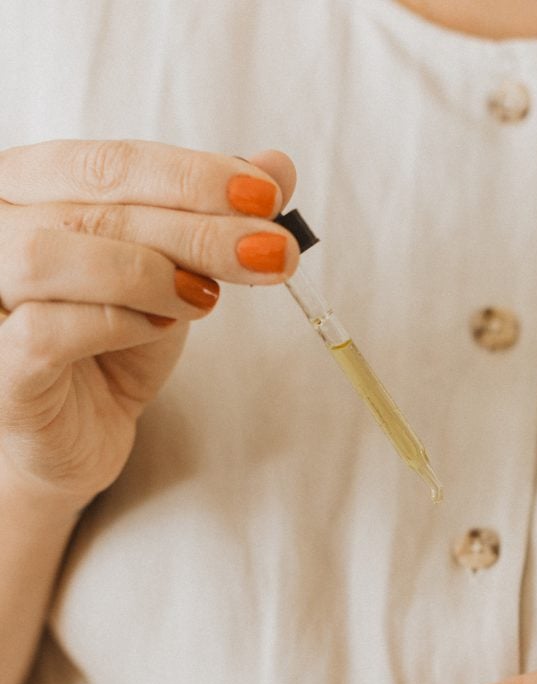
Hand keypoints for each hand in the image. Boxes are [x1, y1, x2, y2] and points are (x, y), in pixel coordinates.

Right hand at [0, 139, 297, 509]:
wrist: (76, 432)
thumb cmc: (111, 343)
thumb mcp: (172, 271)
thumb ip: (212, 216)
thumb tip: (276, 165)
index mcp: (29, 189)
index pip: (108, 163)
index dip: (192, 176)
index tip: (267, 195)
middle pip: (91, 207)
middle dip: (196, 226)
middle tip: (273, 249)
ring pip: (49, 256)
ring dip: (147, 272)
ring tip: (207, 298)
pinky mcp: (2, 370)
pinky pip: (45, 331)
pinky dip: (116, 323)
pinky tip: (162, 328)